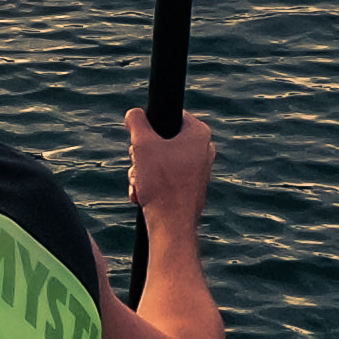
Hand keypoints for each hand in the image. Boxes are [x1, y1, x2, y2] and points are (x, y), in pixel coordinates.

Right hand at [124, 106, 214, 234]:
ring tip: (139, 184)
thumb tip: (134, 114)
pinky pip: (166, 177)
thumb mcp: (143, 144)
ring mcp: (199, 169)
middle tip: (138, 165)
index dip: (148, 127)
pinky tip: (143, 195)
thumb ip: (136, 121)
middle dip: (142, 155)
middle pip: (162, 140)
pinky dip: (151, 184)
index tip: (140, 142)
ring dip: (142, 171)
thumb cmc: (162, 183)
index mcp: (199, 133)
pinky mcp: (192, 186)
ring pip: (161, 160)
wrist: (172, 224)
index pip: (168, 115)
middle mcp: (203, 149)